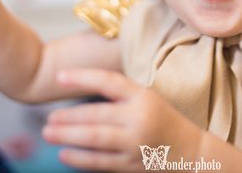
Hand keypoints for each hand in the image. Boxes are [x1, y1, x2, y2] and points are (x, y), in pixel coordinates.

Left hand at [43, 69, 203, 171]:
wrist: (191, 151)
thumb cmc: (164, 120)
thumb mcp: (147, 98)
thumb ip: (119, 95)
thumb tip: (80, 87)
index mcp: (143, 96)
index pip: (108, 81)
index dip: (82, 77)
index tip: (59, 76)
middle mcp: (139, 118)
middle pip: (98, 114)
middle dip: (70, 116)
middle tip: (49, 117)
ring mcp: (136, 143)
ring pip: (96, 138)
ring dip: (69, 136)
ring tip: (49, 132)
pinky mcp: (132, 165)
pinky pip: (101, 161)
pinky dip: (81, 158)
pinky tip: (64, 154)